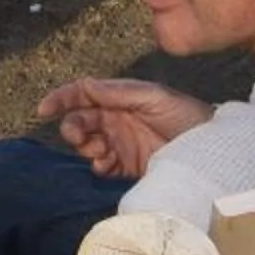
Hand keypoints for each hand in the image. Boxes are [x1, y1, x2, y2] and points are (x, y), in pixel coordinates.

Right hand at [34, 77, 212, 179]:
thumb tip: (84, 87)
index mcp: (121, 99)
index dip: (61, 99)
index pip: (83, 95)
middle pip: (80, 121)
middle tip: (81, 138)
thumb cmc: (187, 115)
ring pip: (87, 146)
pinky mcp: (128, 168)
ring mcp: (121, 144)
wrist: (210, 149)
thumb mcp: (153, 97)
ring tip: (101, 153)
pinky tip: (108, 166)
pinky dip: (98, 167)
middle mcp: (117, 120)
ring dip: (87, 149)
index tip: (44, 110)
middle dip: (73, 129)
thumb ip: (118, 92)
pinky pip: (101, 168)